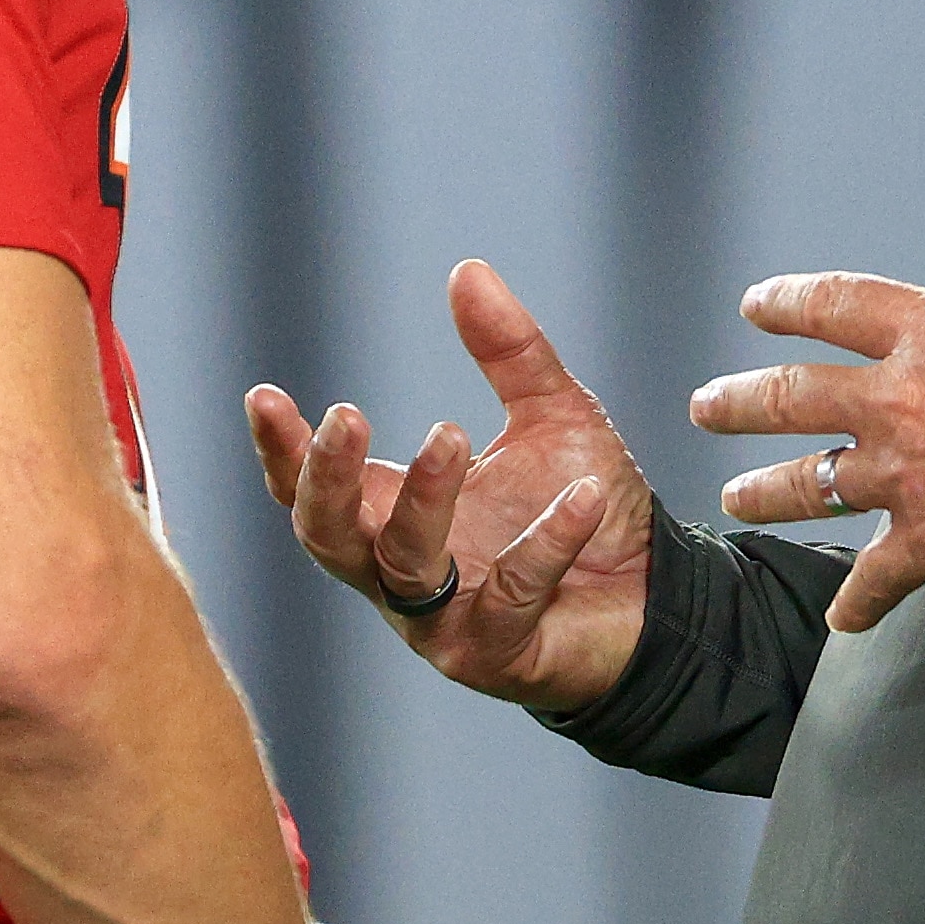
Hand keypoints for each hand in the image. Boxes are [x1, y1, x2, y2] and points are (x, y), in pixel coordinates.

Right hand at [245, 261, 656, 713]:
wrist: (659, 594)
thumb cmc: (586, 505)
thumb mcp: (548, 414)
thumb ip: (506, 351)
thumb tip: (466, 269)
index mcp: (394, 516)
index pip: (312, 490)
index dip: (282, 450)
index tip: (264, 396)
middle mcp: (403, 573)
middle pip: (327, 536)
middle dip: (325, 477)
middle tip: (346, 416)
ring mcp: (446, 622)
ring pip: (404, 566)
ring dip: (423, 498)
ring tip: (452, 431)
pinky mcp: (501, 654)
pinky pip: (510, 596)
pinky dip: (544, 542)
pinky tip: (583, 497)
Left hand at [696, 154, 924, 633]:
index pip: (840, 304)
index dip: (792, 301)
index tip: (756, 306)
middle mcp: (903, 400)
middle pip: (797, 396)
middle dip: (742, 401)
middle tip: (706, 408)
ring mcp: (909, 475)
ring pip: (812, 483)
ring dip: (766, 492)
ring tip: (736, 499)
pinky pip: (878, 579)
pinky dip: (859, 602)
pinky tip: (842, 619)